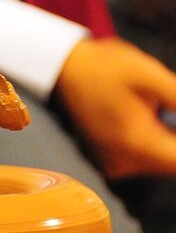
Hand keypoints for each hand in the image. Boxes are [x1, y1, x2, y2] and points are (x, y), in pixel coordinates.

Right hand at [56, 38, 175, 179]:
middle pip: (172, 165)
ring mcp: (116, 163)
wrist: (67, 70)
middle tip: (171, 108)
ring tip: (163, 110)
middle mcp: (124, 162)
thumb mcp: (152, 77)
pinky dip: (162, 144)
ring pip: (162, 163)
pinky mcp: (112, 159)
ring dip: (171, 144)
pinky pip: (147, 159)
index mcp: (137, 144)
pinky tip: (160, 118)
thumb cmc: (108, 68)